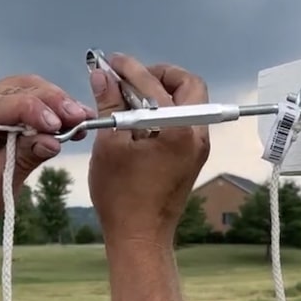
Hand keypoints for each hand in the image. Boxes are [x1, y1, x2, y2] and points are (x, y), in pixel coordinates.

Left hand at [0, 74, 94, 230]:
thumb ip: (22, 158)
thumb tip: (54, 141)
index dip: (33, 111)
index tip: (61, 125)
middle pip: (14, 90)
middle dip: (51, 103)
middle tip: (82, 117)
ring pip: (25, 86)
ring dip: (56, 102)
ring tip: (82, 117)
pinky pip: (26, 92)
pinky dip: (50, 105)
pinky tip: (72, 116)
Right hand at [88, 55, 210, 246]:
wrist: (140, 237)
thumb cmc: (122, 196)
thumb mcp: (109, 146)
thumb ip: (109, 105)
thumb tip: (102, 75)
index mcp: (177, 130)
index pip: (154, 84)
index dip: (130, 69)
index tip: (112, 63)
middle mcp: (196, 135)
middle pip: (190, 85)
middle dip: (161, 74)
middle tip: (133, 79)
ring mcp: (198, 148)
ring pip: (190, 103)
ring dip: (164, 93)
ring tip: (132, 99)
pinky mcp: (193, 158)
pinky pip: (185, 122)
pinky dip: (166, 112)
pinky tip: (140, 120)